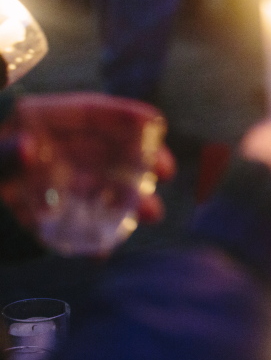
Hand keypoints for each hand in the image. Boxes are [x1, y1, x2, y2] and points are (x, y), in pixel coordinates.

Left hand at [0, 93, 174, 230]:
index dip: (123, 114)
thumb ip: (0, 153)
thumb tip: (28, 146)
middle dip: (139, 160)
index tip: (156, 122)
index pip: (88, 112)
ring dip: (127, 199)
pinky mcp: (42, 214)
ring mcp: (48, 182)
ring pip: (96, 185)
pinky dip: (91, 233)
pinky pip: (75, 219)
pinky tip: (104, 247)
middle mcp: (50, 150)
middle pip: (103, 148)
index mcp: (35, 123)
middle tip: (165, 173)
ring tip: (150, 214)